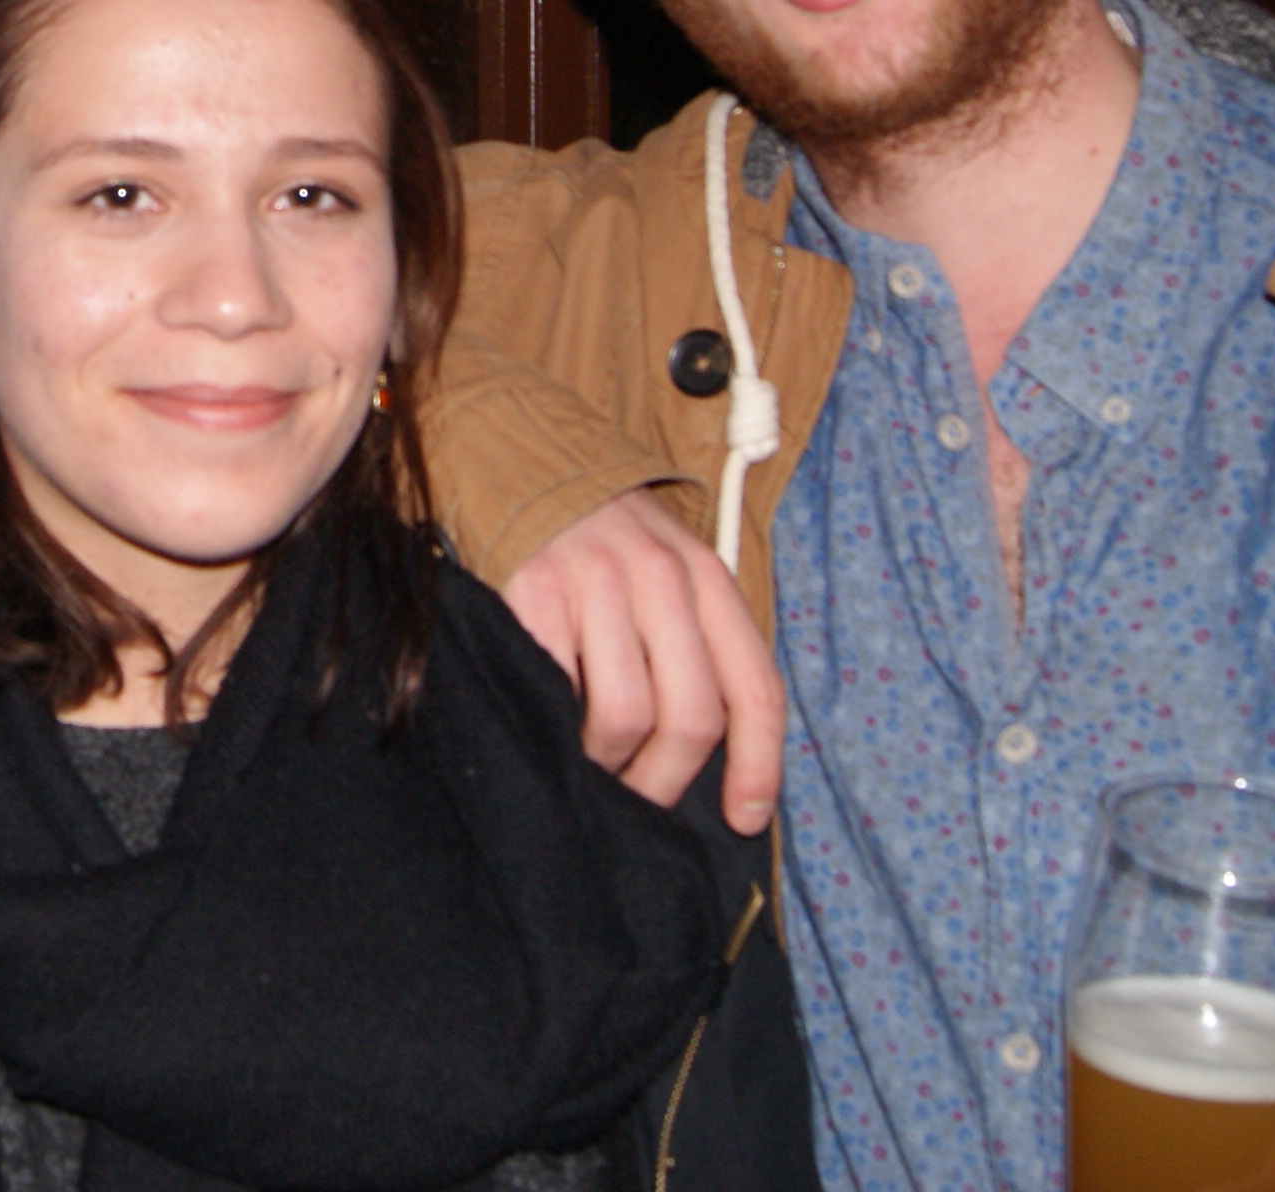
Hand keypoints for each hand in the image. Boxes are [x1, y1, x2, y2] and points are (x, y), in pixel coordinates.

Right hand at [498, 488, 782, 832]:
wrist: (516, 458)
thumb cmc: (598, 542)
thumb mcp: (667, 572)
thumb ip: (693, 644)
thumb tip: (708, 757)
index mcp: (707, 577)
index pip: (755, 687)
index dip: (759, 766)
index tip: (743, 816)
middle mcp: (661, 576)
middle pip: (692, 718)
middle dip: (666, 779)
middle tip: (637, 795)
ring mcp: (596, 581)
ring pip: (626, 717)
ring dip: (608, 762)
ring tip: (588, 757)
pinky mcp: (533, 591)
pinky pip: (559, 693)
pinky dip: (557, 728)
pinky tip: (550, 722)